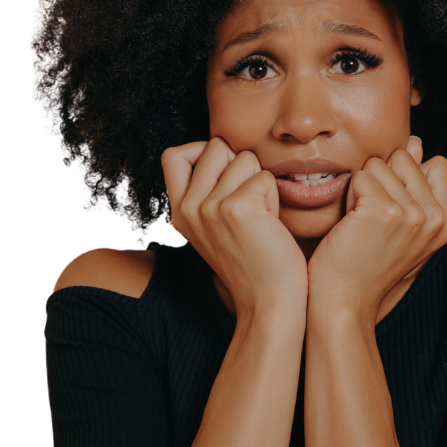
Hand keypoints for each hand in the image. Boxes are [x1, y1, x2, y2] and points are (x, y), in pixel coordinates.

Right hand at [162, 137, 308, 317]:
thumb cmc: (252, 258)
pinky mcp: (236, 208)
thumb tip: (221, 147)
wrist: (268, 299)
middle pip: (216, 147)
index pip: (173, 154)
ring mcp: (209, 208)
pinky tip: (270, 223)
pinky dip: (274, 196)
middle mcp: (188, 208)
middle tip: (248, 200)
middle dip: (240, 165)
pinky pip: (264, 177)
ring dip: (260, 181)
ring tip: (260, 215)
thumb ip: (207, 190)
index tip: (223, 170)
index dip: (200, 150)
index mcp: (178, 211)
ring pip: (244, 158)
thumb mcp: (214, 225)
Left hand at [306, 136, 446, 322]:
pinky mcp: (384, 211)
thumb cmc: (365, 262)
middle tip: (371, 219)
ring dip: (361, 188)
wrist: (343, 300)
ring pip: (379, 164)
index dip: (405, 177)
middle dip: (380, 180)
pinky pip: (360, 176)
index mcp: (446, 221)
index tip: (391, 210)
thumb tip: (416, 141)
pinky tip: (351, 224)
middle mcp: (435, 217)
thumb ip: (414, 182)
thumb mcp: (400, 224)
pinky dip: (349, 196)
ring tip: (361, 223)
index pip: (436, 163)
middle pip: (404, 157)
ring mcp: (412, 214)